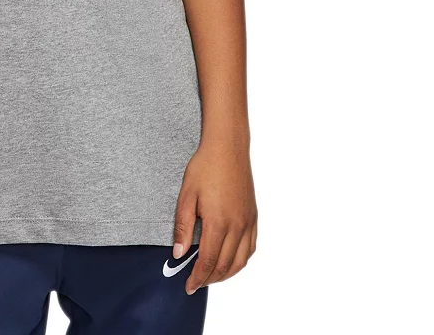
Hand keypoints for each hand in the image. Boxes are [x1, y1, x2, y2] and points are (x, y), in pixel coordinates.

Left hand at [172, 134, 257, 293]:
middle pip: (224, 265)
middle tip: (196, 283)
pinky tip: (230, 261)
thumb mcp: (186, 195)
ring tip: (211, 276)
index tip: (188, 286)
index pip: (208, 261)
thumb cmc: (205, 167)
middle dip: (209, 279)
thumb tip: (179, 254)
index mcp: (218, 222)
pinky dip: (240, 260)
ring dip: (225, 274)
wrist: (227, 148)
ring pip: (240, 260)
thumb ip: (183, 227)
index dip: (198, 278)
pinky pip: (251, 247)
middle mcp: (237, 226)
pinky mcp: (253, 216)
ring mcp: (248, 222)